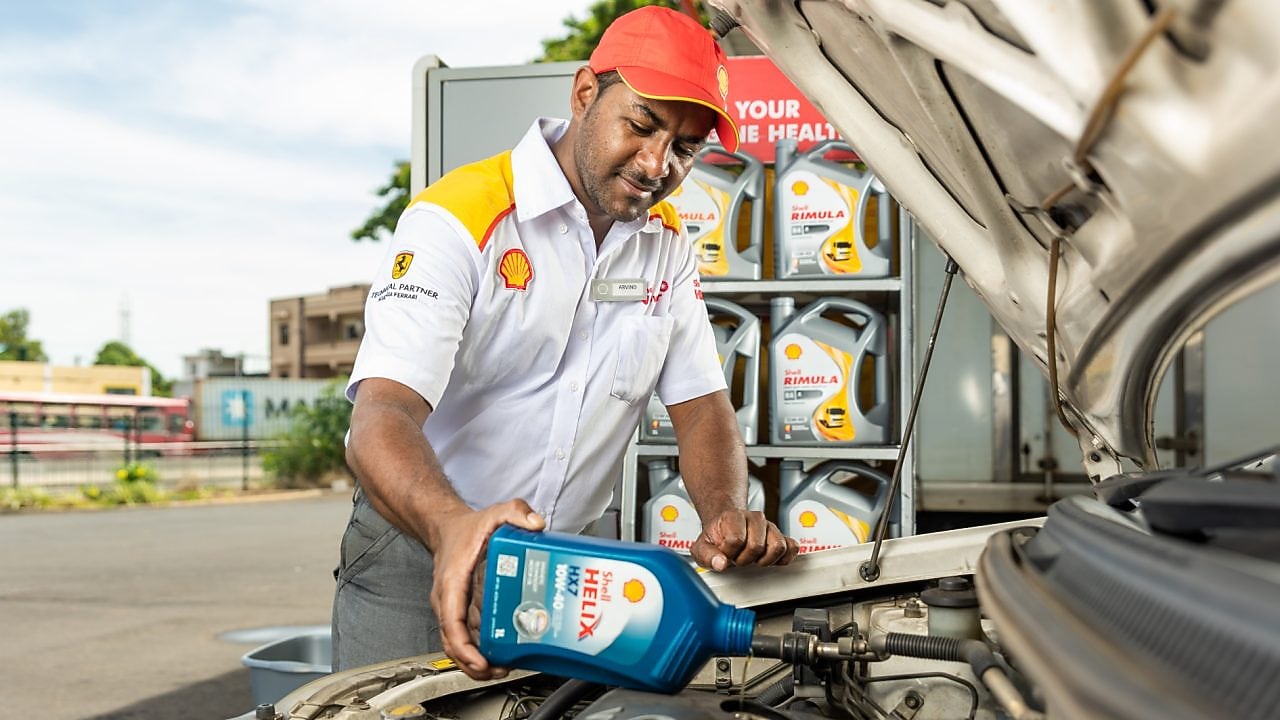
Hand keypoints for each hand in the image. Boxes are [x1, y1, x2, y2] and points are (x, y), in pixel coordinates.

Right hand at [429, 499, 544, 678]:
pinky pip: (463, 636)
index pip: (451, 623)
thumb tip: (535, 523)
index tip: (480, 661)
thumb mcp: (494, 513)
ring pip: (456, 644)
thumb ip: (516, 511)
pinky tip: (497, 654)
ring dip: (474, 662)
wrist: (446, 528)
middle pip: (452, 642)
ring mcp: (451, 607)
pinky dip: (476, 650)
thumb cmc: (466, 529)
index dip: (464, 648)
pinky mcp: (458, 610)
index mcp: (452, 583)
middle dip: (473, 663)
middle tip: (499, 671)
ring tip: (501, 669)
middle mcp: (447, 599)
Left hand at [690, 509, 798, 570]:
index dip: (729, 554)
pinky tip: (770, 560)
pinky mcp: (781, 535)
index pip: (736, 540)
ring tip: (753, 559)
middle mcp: (755, 518)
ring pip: (778, 547)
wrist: (726, 528)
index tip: (725, 554)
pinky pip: (792, 547)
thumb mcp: (702, 548)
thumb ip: (707, 556)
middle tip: (738, 558)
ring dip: (764, 560)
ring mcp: (770, 526)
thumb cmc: (717, 538)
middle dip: (745, 559)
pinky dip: (784, 558)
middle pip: (757, 546)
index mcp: (733, 517)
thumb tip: (720, 563)